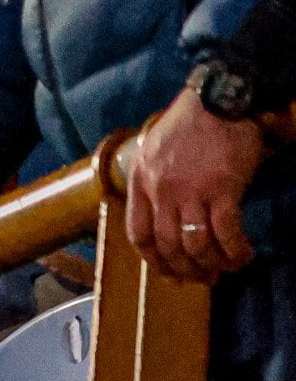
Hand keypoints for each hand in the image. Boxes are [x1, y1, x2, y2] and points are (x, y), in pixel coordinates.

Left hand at [125, 93, 264, 283]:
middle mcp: (161, 190)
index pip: (138, 233)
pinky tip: (243, 256)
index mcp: (142, 181)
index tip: (167, 271)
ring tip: (224, 270)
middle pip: (166, 245)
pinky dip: (235, 251)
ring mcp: (191, 192)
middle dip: (184, 269)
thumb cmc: (190, 124)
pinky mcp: (222, 190)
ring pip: (194, 244)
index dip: (153, 259)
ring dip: (211, 265)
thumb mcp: (155, 151)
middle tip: (202, 278)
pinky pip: (225, 232)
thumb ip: (155, 181)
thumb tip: (165, 213)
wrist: (218, 102)